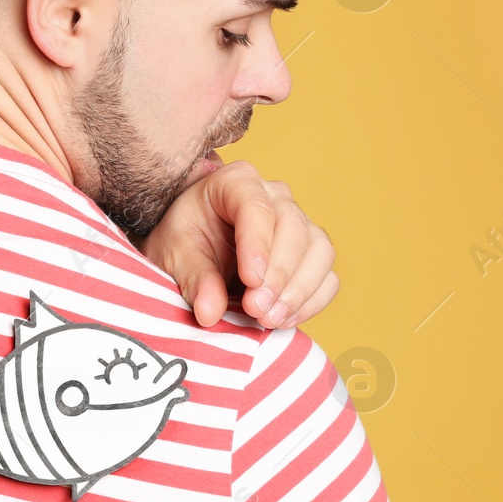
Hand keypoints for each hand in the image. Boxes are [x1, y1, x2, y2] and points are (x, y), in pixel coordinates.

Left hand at [139, 159, 339, 329]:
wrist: (193, 253)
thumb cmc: (183, 242)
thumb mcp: (175, 255)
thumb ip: (194, 278)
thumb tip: (210, 312)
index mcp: (235, 182)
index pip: (256, 205)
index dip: (257, 244)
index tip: (250, 281)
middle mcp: (274, 196)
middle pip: (294, 228)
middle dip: (278, 274)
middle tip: (255, 308)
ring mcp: (298, 223)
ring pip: (319, 250)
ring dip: (299, 290)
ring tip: (268, 318)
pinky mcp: (311, 254)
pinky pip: (327, 277)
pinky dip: (311, 302)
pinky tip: (284, 318)